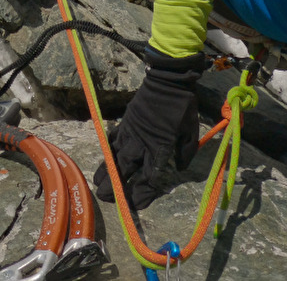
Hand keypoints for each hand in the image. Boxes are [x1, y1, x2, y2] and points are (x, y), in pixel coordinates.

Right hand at [93, 53, 203, 208]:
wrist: (167, 82)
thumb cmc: (182, 107)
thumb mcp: (190, 132)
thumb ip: (185, 152)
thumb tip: (179, 168)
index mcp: (159, 147)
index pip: (149, 177)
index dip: (142, 193)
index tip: (136, 204)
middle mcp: (141, 143)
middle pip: (125, 169)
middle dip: (114, 185)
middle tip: (104, 197)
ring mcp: (131, 131)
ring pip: (114, 154)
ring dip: (105, 169)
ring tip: (96, 181)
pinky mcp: (125, 121)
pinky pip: (114, 137)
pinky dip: (108, 146)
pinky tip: (105, 154)